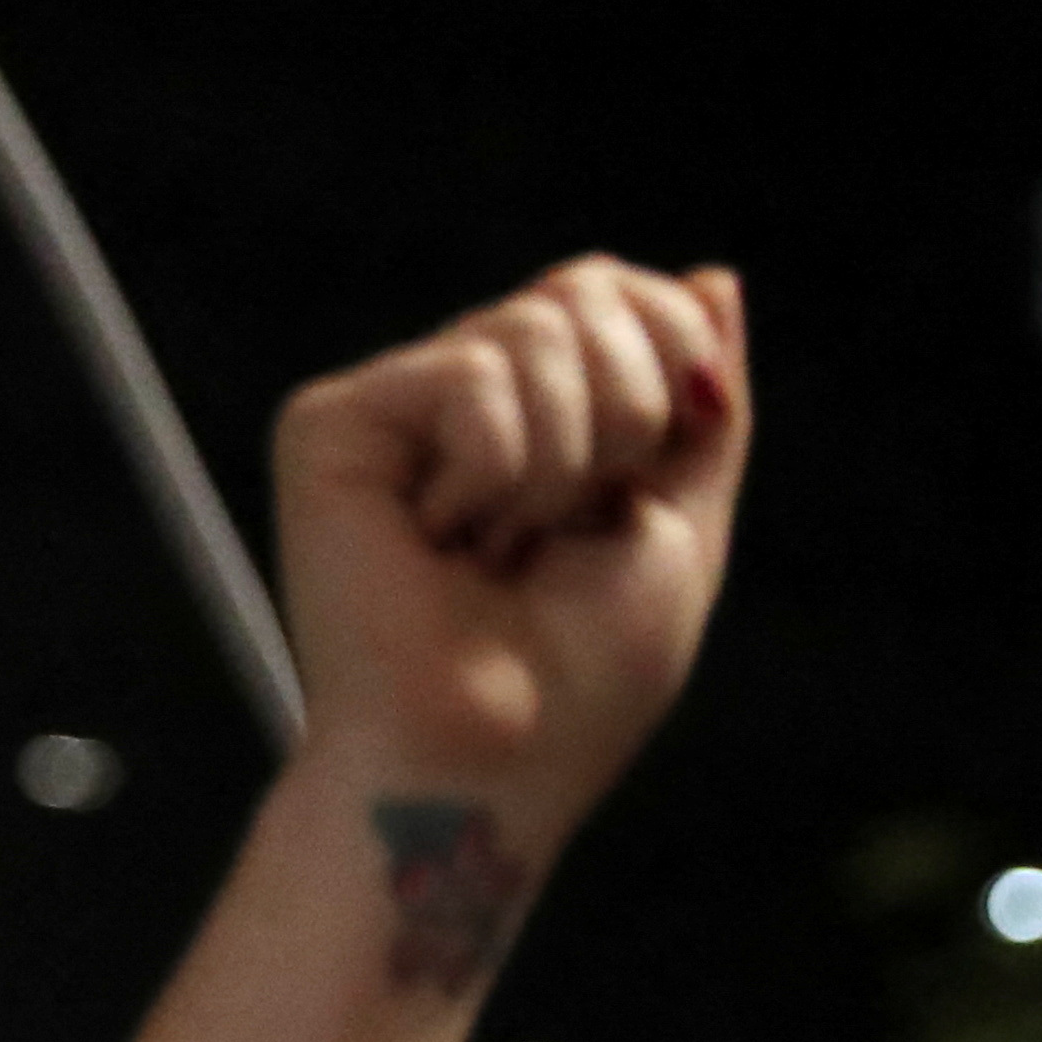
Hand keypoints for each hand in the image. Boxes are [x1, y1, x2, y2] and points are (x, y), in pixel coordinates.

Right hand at [268, 260, 745, 849]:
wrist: (490, 763)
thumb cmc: (578, 681)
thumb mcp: (680, 524)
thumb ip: (704, 403)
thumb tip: (711, 278)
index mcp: (537, 419)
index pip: (616, 294)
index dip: (672, 355)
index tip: (648, 477)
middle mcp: (456, 401)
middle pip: (582, 290)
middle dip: (626, 414)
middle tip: (565, 527)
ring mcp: (389, 410)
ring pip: (531, 330)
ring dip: (559, 464)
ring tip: (499, 548)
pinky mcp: (330, 429)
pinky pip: (468, 377)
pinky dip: (495, 470)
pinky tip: (445, 538)